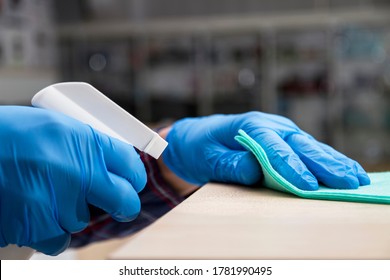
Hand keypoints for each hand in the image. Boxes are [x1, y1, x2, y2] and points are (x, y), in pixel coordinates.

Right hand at [0, 106, 145, 254]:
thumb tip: (112, 163)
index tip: (131, 181)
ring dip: (70, 212)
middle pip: (125, 200)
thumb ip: (87, 146)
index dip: (134, 174)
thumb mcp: (55, 127)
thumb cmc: (7, 136)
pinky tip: (33, 210)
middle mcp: (78, 172)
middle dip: (124, 204)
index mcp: (85, 141)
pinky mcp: (40, 229)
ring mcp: (60, 203)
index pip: (130, 163)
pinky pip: (60, 239)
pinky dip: (50, 230)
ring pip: (84, 220)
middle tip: (119, 204)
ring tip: (43, 192)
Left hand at [162, 111, 369, 189]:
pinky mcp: (286, 140)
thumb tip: (257, 169)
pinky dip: (328, 160)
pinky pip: (309, 150)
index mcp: (251, 126)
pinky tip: (345, 169)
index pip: (275, 149)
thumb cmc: (203, 147)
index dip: (292, 168)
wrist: (200, 137)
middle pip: (301, 145)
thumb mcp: (208, 158)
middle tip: (348, 182)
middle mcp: (271, 126)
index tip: (308, 187)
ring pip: (311, 146)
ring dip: (334, 162)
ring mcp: (281, 132)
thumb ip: (231, 165)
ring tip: (357, 177)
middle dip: (325, 165)